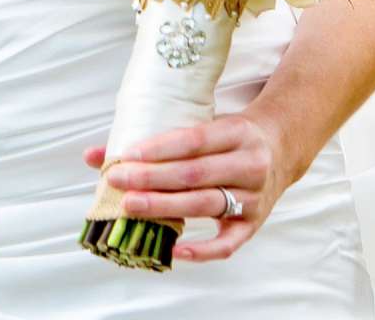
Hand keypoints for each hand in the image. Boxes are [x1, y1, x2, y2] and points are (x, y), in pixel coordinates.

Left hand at [82, 109, 297, 263]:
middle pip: (195, 174)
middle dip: (152, 178)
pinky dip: (202, 250)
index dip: (160, 148)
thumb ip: (155, 138)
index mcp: (237, 132)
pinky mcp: (254, 224)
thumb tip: (93, 155)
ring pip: (205, 205)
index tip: (127, 154)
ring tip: (130, 206)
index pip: (194, 140)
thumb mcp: (205, 124)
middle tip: (118, 180)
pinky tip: (173, 250)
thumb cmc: (230, 136)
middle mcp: (249, 164)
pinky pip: (228, 243)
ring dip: (165, 207)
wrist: (282, 148)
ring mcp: (254, 197)